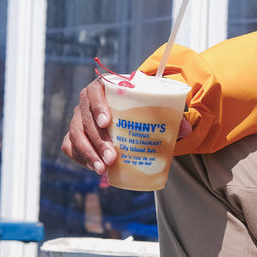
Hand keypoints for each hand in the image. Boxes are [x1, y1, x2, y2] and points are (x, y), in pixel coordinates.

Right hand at [62, 78, 192, 173]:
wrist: (128, 114)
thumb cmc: (142, 108)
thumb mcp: (156, 109)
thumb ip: (171, 117)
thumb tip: (187, 130)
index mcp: (104, 87)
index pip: (94, 92)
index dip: (98, 106)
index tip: (107, 123)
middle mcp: (86, 101)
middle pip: (85, 119)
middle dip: (98, 140)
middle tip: (112, 158)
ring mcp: (78, 117)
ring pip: (76, 134)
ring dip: (89, 153)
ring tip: (103, 169)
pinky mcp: (74, 133)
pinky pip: (70, 145)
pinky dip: (80, 157)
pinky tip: (94, 168)